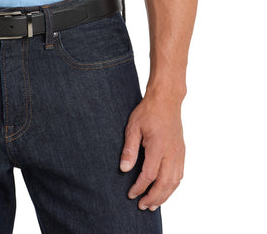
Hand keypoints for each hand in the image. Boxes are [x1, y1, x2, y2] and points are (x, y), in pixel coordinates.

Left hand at [119, 91, 184, 210]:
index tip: (131, 194)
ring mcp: (179, 153)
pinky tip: (165, 191)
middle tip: (142, 206)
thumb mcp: (133, 127)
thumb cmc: (148, 111)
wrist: (166, 100)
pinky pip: (180, 175)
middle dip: (153, 198)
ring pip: (174, 182)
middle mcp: (171, 153)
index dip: (139, 188)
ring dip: (164, 196)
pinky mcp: (182, 152)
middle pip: (164, 184)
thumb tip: (124, 169)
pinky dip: (172, 187)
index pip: (148, 175)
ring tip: (153, 204)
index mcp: (158, 147)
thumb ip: (129, 149)